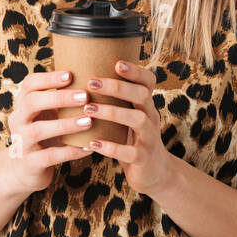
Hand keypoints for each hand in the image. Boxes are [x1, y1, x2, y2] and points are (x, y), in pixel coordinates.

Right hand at [0, 69, 98, 196]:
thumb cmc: (45, 133)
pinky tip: (88, 147)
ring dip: (65, 124)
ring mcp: (22, 142)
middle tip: (85, 96)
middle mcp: (18, 120)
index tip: (70, 74)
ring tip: (88, 121)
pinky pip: (50, 156)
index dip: (48, 78)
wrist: (24, 169)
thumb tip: (96, 75)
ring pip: (39, 130)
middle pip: (31, 102)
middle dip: (59, 98)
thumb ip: (61, 97)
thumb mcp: (46, 114)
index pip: (29, 84)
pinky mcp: (30, 163)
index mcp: (22, 104)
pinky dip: (70, 152)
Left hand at [82, 59, 175, 195]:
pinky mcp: (143, 159)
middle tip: (91, 82)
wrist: (154, 173)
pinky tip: (92, 143)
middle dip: (117, 87)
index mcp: (146, 106)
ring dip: (112, 112)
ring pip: (138, 120)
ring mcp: (149, 138)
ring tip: (88, 109)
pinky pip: (130, 152)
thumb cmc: (133, 139)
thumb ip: (115, 102)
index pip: (148, 82)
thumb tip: (82, 77)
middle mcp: (151, 118)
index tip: (116, 63)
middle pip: (142, 95)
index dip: (135, 71)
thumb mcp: (128, 118)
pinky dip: (111, 147)